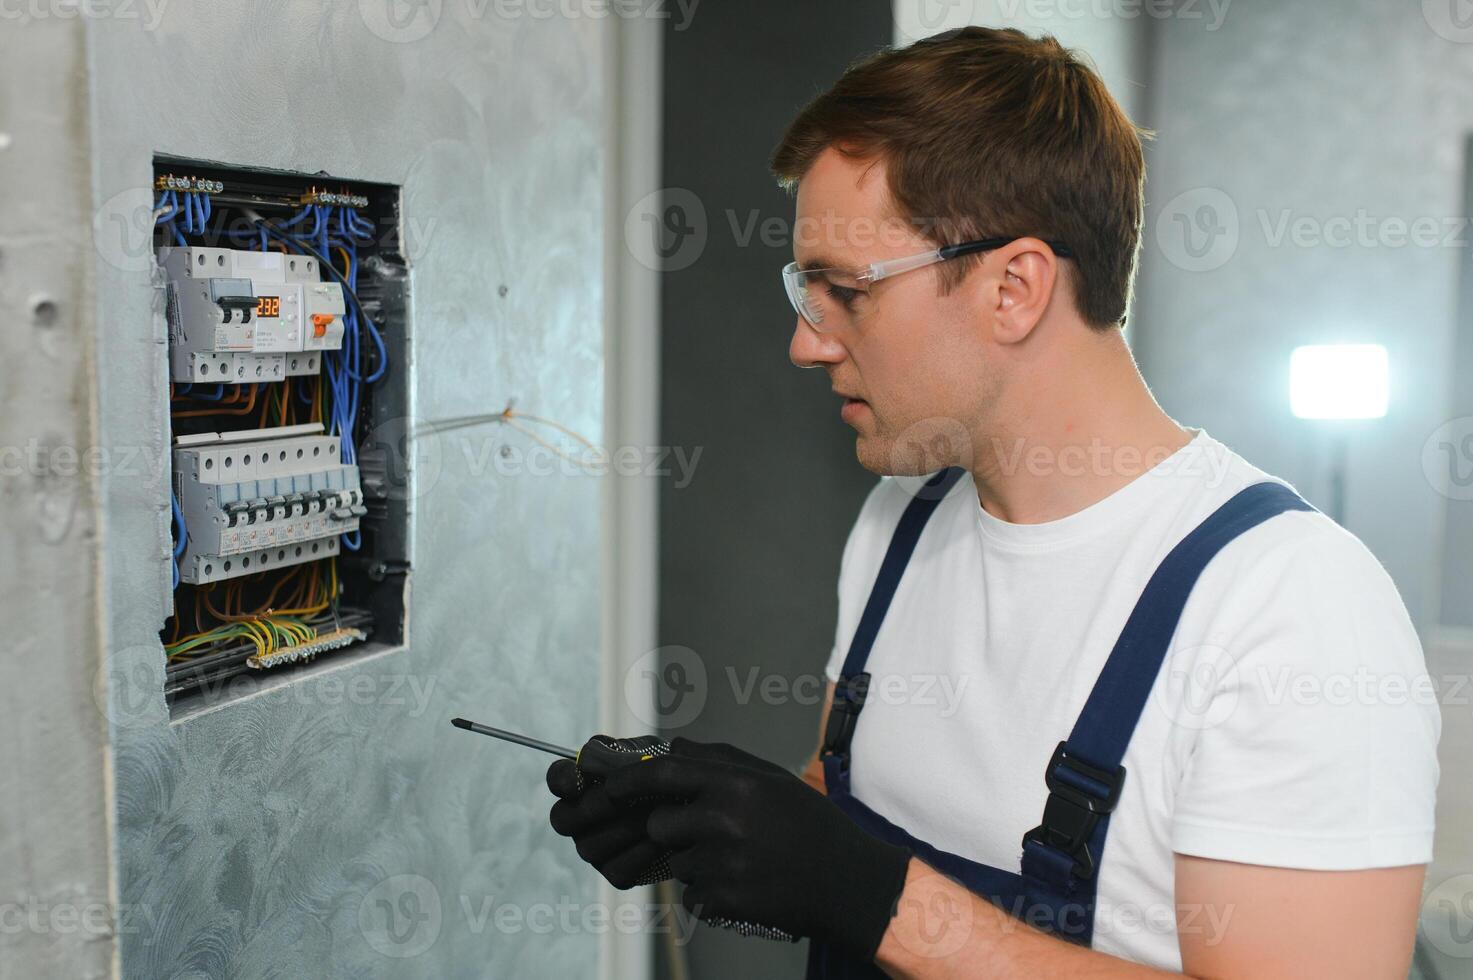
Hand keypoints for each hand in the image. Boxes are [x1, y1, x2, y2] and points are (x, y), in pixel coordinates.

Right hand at [547, 754, 670, 888]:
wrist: (696, 804)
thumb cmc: (667, 772)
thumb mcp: (650, 752)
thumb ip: (621, 752)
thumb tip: (589, 758)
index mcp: (584, 781)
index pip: (557, 778)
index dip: (562, 779)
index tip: (578, 779)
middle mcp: (580, 817)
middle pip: (562, 819)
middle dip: (591, 807)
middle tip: (620, 797)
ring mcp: (594, 847)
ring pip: (590, 847)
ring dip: (624, 829)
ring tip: (655, 814)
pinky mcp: (615, 872)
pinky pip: (617, 869)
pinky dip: (641, 854)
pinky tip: (662, 839)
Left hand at [602, 737, 911, 960]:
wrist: (849, 884)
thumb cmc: (811, 827)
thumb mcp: (772, 779)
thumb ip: (719, 760)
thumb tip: (672, 747)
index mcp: (735, 782)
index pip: (662, 774)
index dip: (626, 782)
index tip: (608, 791)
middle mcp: (725, 818)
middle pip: (660, 825)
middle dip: (674, 832)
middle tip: (715, 836)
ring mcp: (723, 862)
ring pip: (678, 863)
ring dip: (699, 865)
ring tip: (744, 861)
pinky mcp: (725, 900)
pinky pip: (693, 897)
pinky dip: (713, 896)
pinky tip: (749, 886)